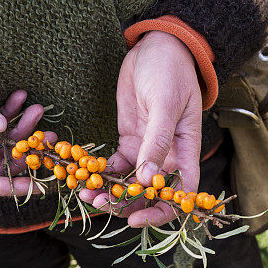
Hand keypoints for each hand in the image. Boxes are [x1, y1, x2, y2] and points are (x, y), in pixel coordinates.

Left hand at [80, 31, 201, 226]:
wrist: (156, 47)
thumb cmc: (171, 71)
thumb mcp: (165, 104)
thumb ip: (157, 141)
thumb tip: (148, 180)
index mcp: (186, 153)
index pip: (180, 195)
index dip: (161, 213)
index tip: (135, 220)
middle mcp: (167, 159)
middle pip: (150, 196)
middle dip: (125, 206)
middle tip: (97, 205)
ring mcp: (146, 151)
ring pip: (129, 185)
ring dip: (108, 193)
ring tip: (85, 194)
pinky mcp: (128, 142)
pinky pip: (114, 167)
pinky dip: (99, 174)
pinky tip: (82, 176)